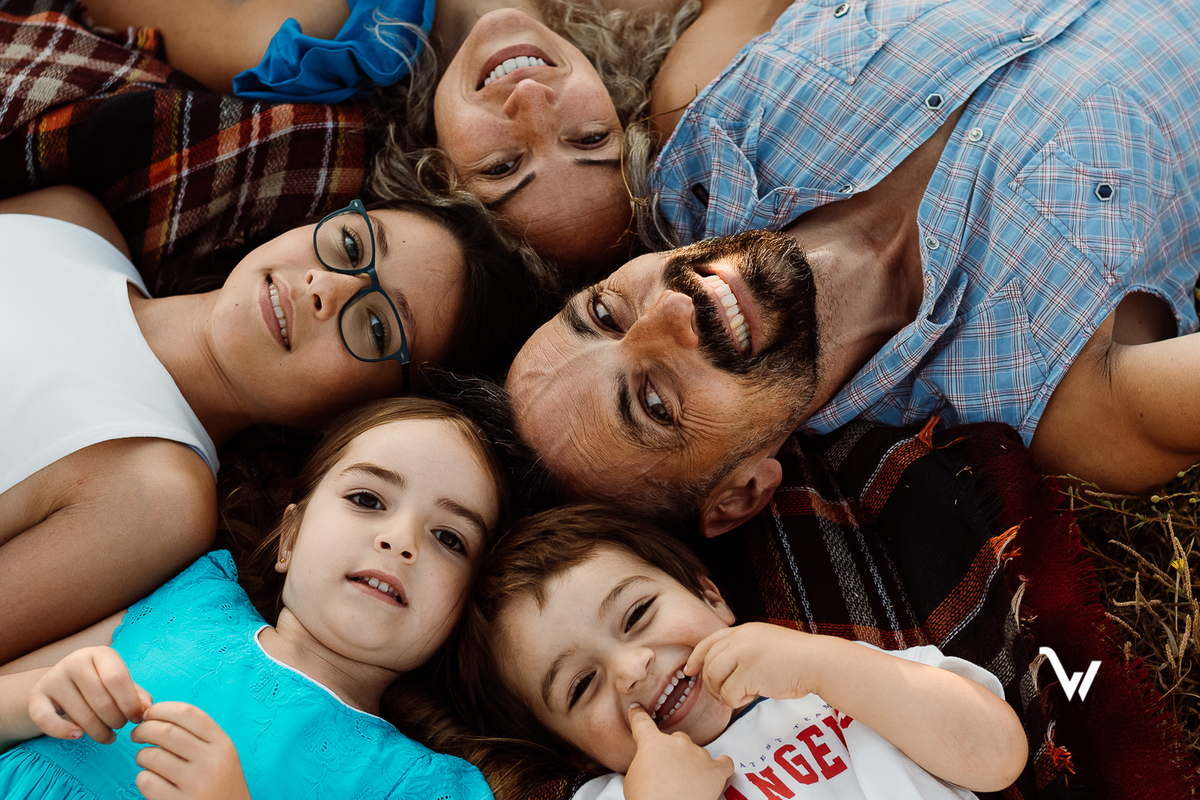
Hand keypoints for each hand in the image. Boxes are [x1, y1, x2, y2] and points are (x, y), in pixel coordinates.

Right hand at [27, 646, 152, 743]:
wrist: (61, 683)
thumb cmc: (100, 684)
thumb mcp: (120, 683)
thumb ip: (136, 695)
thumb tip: (147, 710)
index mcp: (101, 653)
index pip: (118, 679)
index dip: (130, 704)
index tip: (136, 718)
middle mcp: (75, 661)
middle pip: (101, 700)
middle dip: (116, 720)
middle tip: (120, 726)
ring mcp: (53, 678)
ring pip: (81, 714)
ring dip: (99, 732)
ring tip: (108, 736)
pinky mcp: (36, 696)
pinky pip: (47, 720)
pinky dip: (63, 732)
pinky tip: (78, 736)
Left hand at [131, 702, 250, 799]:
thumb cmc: (219, 785)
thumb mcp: (222, 756)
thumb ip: (198, 736)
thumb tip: (156, 715)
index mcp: (223, 745)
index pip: (188, 713)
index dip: (162, 709)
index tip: (149, 713)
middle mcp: (211, 761)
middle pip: (166, 731)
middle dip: (144, 729)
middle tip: (137, 734)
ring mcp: (195, 784)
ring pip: (152, 756)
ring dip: (141, 756)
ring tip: (146, 760)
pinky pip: (147, 781)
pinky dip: (143, 778)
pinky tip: (152, 781)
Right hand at [623, 703, 732, 799]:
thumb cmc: (646, 799)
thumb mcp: (632, 778)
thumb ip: (643, 762)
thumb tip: (651, 764)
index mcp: (652, 743)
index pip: (642, 722)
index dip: (638, 714)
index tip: (637, 709)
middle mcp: (677, 742)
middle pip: (676, 739)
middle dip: (673, 753)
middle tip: (668, 774)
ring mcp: (698, 754)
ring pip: (697, 753)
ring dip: (692, 764)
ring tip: (687, 784)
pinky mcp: (715, 771)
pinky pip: (724, 763)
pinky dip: (720, 767)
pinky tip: (715, 774)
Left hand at [686, 623, 815, 706]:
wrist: (817, 662)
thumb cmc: (796, 659)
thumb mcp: (764, 644)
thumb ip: (743, 651)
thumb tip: (720, 671)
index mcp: (743, 631)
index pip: (709, 641)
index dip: (696, 657)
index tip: (689, 670)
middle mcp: (740, 638)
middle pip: (708, 663)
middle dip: (712, 683)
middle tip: (726, 693)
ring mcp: (743, 654)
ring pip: (714, 679)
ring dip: (725, 692)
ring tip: (744, 694)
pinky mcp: (748, 673)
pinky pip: (729, 694)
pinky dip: (738, 700)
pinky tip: (755, 695)